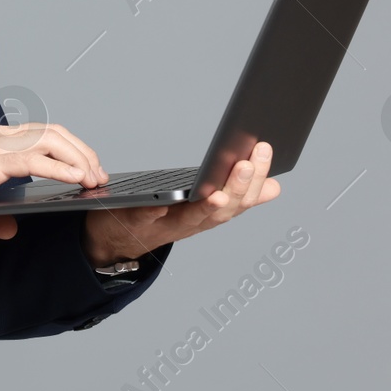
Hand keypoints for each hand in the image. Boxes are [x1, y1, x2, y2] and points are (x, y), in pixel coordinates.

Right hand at [0, 122, 105, 239]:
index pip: (40, 135)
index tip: (86, 169)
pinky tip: (76, 180)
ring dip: (79, 158)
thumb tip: (11, 230)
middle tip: (99, 176)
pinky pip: (33, 159)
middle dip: (82, 152)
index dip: (68, 149)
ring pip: (50, 140)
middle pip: (53, 132)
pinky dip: (60, 168)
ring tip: (94, 179)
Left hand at [82, 141, 281, 265]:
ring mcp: (166, 224)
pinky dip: (157, 210)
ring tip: (220, 191)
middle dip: (238, 187)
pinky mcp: (138, 220)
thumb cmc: (161, 217)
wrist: (116, 241)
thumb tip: (273, 186)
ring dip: (208, 205)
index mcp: (209, 214)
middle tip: (248, 162)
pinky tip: (164, 199)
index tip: (264, 149)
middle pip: (223, 209)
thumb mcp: (200, 206)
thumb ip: (234, 195)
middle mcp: (193, 222)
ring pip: (194, 217)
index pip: (240, 198)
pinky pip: (148, 216)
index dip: (256, 178)